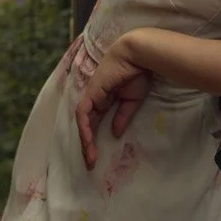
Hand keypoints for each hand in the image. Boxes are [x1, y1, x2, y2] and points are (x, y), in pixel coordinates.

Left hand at [74, 39, 153, 169]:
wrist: (137, 56)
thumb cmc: (137, 74)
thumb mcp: (132, 101)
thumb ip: (122, 116)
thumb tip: (115, 133)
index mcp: (105, 99)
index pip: (95, 122)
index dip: (94, 139)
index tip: (98, 157)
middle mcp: (96, 98)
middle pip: (87, 125)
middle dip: (87, 145)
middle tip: (91, 164)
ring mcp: (92, 95)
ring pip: (83, 121)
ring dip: (85, 140)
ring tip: (90, 158)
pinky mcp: (92, 92)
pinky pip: (83, 113)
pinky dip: (84, 127)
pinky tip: (88, 140)